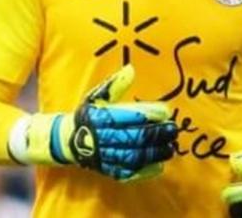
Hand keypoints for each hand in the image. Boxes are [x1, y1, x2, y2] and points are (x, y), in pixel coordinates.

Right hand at [20, 64, 176, 181]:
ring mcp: (104, 155)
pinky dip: (144, 171)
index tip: (166, 112)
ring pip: (133, 156)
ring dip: (154, 153)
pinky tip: (159, 165)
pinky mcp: (107, 169)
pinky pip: (127, 172)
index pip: (128, 115)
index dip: (149, 114)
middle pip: (134, 137)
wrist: (68, 140)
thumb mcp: (97, 96)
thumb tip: (131, 69)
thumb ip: (115, 84)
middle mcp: (100, 137)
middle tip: (174, 129)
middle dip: (156, 134)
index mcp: (99, 116)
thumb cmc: (88, 115)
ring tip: (170, 147)